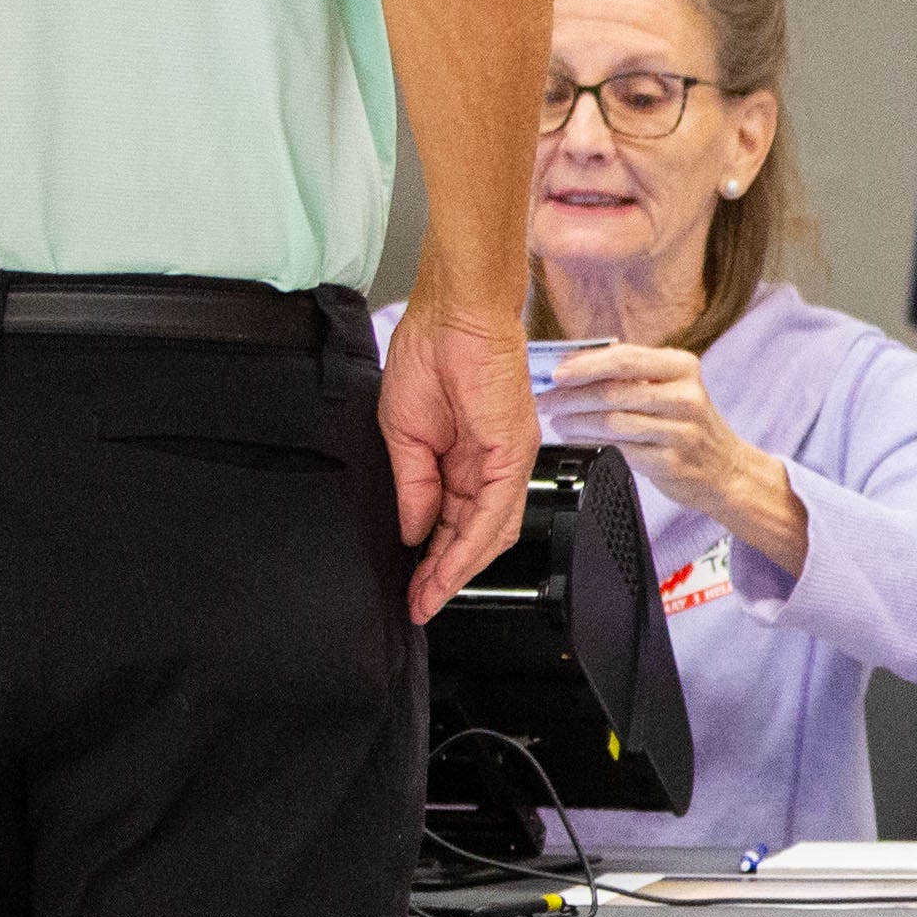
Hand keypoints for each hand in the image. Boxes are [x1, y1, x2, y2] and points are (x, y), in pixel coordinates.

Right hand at [384, 301, 536, 622]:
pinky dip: (471, 542)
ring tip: (429, 595)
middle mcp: (490, 464)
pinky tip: (447, 565)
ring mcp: (506, 460)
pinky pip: (494, 510)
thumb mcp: (403, 433)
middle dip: (445, 573)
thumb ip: (413, 486)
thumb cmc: (429, 354)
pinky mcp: (512, 452)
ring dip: (457, 568)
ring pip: (489, 531)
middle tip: (420, 603)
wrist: (454, 314)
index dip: (432, 559)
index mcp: (464, 458)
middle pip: (473, 535)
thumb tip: (414, 530)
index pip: (452, 522)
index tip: (413, 589)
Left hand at [536, 341, 811, 573]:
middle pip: (614, 390)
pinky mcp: (671, 462)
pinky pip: (619, 449)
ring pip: (613, 420)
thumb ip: (630, 374)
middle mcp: (686, 396)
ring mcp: (681, 430)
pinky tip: (575, 439)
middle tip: (545, 399)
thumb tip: (570, 366)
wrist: (725, 470)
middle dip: (571, 395)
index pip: (625, 358)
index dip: (585, 364)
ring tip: (556, 420)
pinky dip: (589, 442)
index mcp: (683, 368)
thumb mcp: (671, 388)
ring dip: (575, 420)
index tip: (556, 371)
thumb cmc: (687, 425)